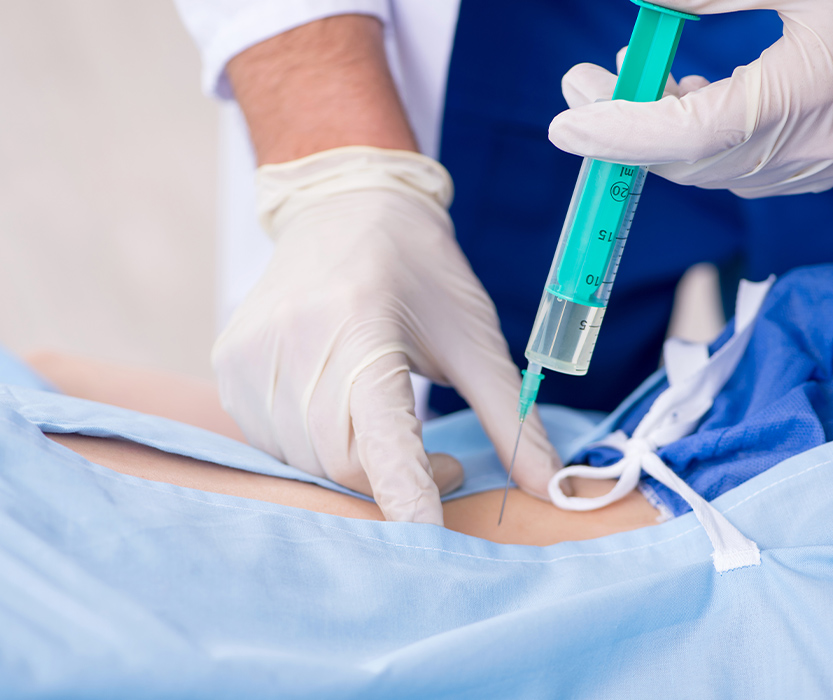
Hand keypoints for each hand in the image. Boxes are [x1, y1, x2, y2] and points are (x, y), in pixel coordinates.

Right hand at [212, 147, 561, 524]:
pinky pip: (273, 441)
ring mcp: (252, 356)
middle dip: (394, 482)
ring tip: (387, 424)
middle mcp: (294, 342)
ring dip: (355, 466)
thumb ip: (512, 417)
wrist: (344, 206)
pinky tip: (340, 411)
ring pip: (305, 460)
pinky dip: (316, 448)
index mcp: (360, 327)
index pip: (380, 439)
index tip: (432, 545)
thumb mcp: (476, 337)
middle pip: (342, 463)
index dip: (407, 498)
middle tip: (440, 461)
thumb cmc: (420, 269)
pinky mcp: (230, 365)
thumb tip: (550, 488)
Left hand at [548, 0, 832, 197]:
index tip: (565, 124)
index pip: (688, 136)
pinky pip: (741, 166)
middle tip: (579, 87)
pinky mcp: (825, 160)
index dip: (619, 132)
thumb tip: (642, 0)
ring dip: (657, 133)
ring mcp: (822, 163)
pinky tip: (683, 97)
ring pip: (712, 169)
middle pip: (690, 160)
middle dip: (623, 129)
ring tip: (622, 82)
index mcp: (811, 98)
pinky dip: (698, 140)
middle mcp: (814, 148)